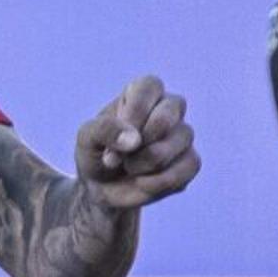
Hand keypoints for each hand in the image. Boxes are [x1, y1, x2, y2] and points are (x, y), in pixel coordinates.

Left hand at [73, 76, 197, 209]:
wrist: (103, 189)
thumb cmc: (96, 154)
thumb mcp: (87, 139)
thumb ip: (105, 130)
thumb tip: (135, 139)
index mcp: (141, 92)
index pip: (149, 87)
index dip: (134, 114)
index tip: (114, 142)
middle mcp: (167, 108)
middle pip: (168, 113)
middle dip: (142, 140)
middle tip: (120, 157)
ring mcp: (181, 134)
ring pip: (181, 138)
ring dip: (148, 161)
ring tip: (129, 168)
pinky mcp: (190, 161)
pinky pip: (189, 164)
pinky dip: (161, 180)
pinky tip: (143, 183)